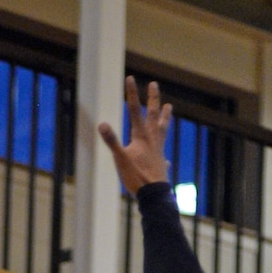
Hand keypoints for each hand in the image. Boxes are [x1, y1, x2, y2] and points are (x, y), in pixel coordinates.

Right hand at [98, 76, 172, 195]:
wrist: (154, 194)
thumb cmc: (137, 176)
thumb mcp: (120, 159)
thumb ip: (112, 141)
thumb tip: (102, 125)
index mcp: (141, 136)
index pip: (134, 111)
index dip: (132, 94)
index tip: (131, 78)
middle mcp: (152, 140)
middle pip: (153, 115)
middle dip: (153, 99)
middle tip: (154, 85)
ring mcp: (158, 150)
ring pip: (163, 129)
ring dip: (165, 117)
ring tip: (169, 107)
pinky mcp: (161, 162)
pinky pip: (163, 153)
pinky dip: (163, 152)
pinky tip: (166, 158)